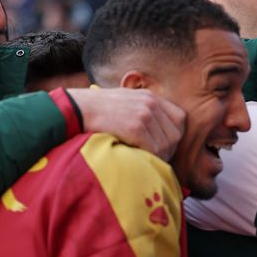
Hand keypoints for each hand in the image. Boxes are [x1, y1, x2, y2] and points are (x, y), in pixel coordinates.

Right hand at [67, 88, 185, 159]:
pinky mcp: (136, 127)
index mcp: (150, 96)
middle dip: (168, 150)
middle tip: (155, 158)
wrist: (76, 109)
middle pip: (176, 134)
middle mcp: (151, 103)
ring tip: (145, 159)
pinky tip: (138, 158)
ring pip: (167, 144)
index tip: (163, 146)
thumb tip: (157, 134)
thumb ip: (143, 111)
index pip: (180, 118)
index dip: (174, 135)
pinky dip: (150, 158)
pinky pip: (155, 149)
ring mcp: (144, 114)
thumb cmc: (97, 112)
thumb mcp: (125, 102)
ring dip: (159, 157)